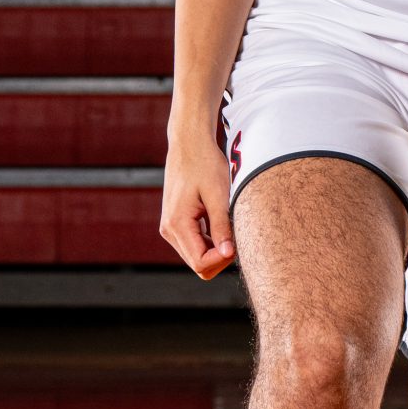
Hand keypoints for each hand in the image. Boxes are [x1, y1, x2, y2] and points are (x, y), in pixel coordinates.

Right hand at [160, 131, 236, 278]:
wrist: (189, 143)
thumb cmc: (205, 163)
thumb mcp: (218, 194)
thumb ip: (221, 226)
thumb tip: (228, 254)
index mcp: (177, 224)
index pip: (200, 263)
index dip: (222, 260)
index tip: (238, 244)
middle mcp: (169, 230)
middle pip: (198, 264)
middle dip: (220, 257)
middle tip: (238, 235)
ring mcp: (170, 228)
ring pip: (197, 256)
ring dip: (217, 249)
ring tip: (230, 224)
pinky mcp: (176, 223)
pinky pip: (195, 244)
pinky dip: (211, 241)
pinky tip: (222, 222)